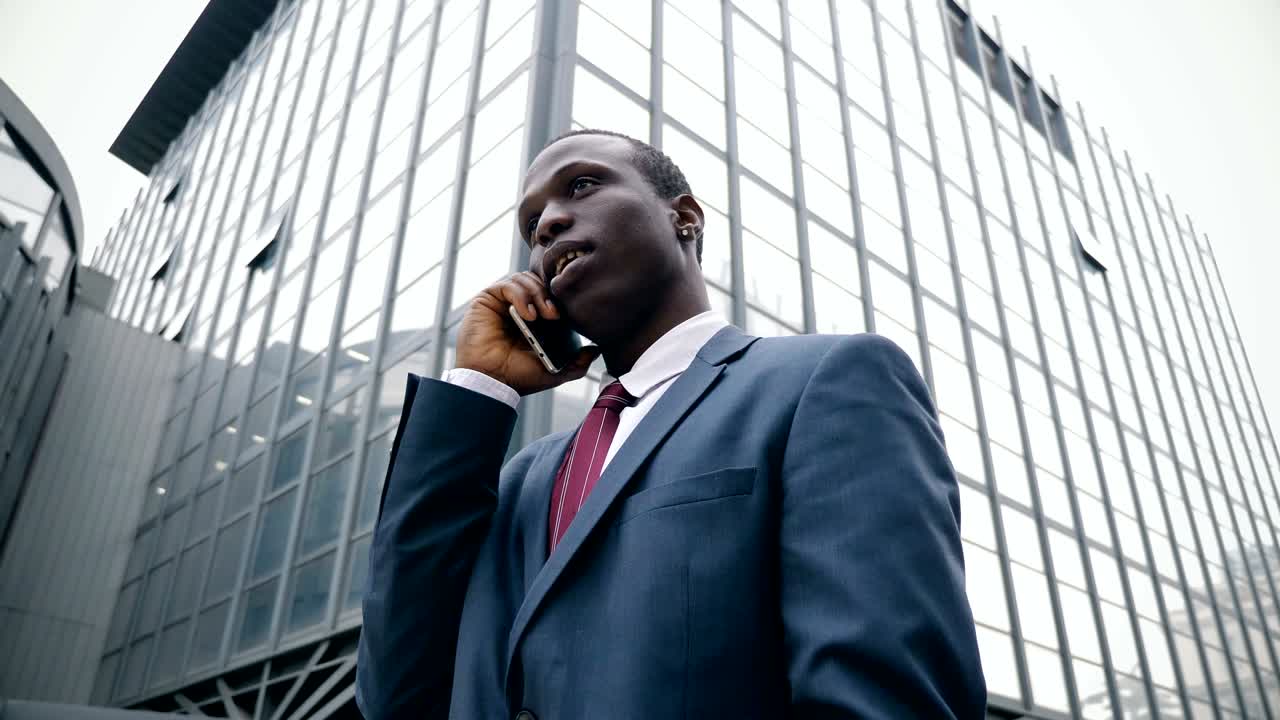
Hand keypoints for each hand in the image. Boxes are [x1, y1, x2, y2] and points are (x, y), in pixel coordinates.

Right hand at [454, 271, 600, 395]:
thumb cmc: (518, 377)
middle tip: (556, 315)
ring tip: (543, 315)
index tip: (570, 313)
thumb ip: (577, 363)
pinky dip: (520, 295)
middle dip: (550, 295)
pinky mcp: (488, 299)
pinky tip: (527, 314)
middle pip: (539, 282)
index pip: (551, 295)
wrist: (492, 381)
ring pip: (524, 279)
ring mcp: (503, 302)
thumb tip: (596, 350)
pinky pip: (507, 284)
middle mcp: (519, 307)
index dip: (561, 298)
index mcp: (535, 319)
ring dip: (537, 293)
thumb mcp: (555, 371)